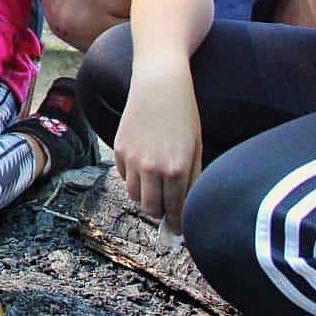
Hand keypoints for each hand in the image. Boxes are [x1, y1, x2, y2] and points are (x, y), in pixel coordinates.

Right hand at [112, 65, 201, 233]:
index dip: (178, 224)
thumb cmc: (183, 115)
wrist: (159, 85)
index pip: (176, 210)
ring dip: (145, 196)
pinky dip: (133, 177)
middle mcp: (153, 168)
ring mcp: (133, 159)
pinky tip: (144, 163)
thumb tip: (188, 207)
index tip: (178, 230)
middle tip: (166, 211)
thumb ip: (192, 179)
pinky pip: (124, 176)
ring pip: (135, 195)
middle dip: (160, 213)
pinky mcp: (119, 149)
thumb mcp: (195, 148)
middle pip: (151, 209)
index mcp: (177, 170)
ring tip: (155, 186)